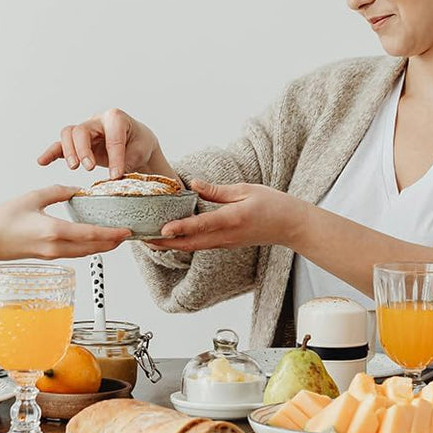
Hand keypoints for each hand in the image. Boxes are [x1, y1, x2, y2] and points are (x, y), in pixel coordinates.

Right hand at [0, 184, 129, 262]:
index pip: (91, 234)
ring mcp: (51, 254)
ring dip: (101, 246)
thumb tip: (76, 190)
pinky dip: (87, 247)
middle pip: (93, 248)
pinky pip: (74, 253)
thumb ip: (58, 192)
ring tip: (114, 237)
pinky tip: (91, 239)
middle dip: (112, 243)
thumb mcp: (32, 198)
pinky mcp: (47, 256)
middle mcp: (56, 247)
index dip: (112, 234)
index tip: (126, 230)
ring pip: (85, 253)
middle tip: (127, 235)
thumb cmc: (1, 220)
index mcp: (54, 231)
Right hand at [37, 108, 168, 180]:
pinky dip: (51, 153)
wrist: (135, 143)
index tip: (116, 175)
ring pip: (68, 134)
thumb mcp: (141, 150)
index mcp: (116, 118)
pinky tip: (42, 162)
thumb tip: (113, 176)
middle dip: (83, 150)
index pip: (112, 136)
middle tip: (89, 168)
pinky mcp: (77, 143)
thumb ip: (128, 160)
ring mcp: (85, 130)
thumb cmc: (139, 144)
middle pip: (81, 130)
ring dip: (68, 151)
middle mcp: (97, 121)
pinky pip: (60, 145)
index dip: (114, 156)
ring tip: (74, 167)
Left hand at [143, 180, 307, 252]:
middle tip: (141, 237)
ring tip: (149, 238)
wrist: (291, 226)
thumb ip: (217, 190)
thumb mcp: (246, 190)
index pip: (201, 225)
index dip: (180, 228)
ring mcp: (225, 243)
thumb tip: (193, 185)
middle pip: (189, 243)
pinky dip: (183, 242)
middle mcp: (226, 236)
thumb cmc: (273, 205)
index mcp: (231, 219)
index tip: (162, 229)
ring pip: (192, 247)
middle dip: (164, 242)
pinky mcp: (225, 244)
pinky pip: (200, 245)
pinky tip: (171, 237)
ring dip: (170, 245)